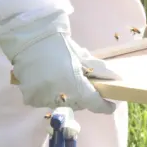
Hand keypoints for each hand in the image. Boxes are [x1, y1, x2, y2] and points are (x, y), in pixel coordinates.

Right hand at [0, 10, 120, 113]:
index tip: (110, 104)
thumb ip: (99, 71)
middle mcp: (61, 97)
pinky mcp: (32, 99)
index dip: (105, 106)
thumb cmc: (61, 46)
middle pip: (79, 104)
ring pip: (62, 104)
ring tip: (64, 81)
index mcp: (76, 86)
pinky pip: (46, 101)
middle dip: (84, 97)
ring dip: (67, 96)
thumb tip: (115, 78)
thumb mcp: (83, 58)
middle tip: (83, 86)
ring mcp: (45, 100)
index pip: (95, 104)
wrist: (32, 40)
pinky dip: (50, 95)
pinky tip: (49, 82)